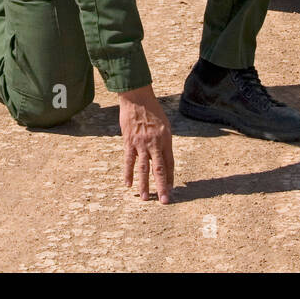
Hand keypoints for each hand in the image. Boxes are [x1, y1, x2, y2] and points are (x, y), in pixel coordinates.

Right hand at [119, 85, 173, 202]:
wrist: (137, 98)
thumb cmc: (152, 110)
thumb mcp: (164, 124)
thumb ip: (163, 141)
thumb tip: (163, 155)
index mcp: (166, 139)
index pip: (170, 163)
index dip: (171, 177)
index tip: (172, 190)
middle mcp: (155, 143)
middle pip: (160, 169)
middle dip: (162, 186)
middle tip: (164, 201)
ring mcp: (141, 143)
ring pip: (144, 168)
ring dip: (144, 184)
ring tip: (145, 198)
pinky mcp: (129, 142)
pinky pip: (129, 160)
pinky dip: (128, 172)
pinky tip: (128, 184)